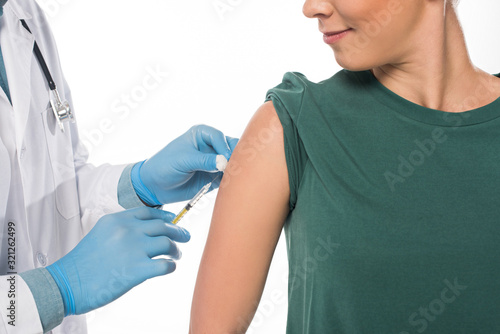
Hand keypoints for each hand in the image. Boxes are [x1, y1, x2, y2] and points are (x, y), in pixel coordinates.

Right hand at [46, 207, 189, 315]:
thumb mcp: (100, 235)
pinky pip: (166, 264)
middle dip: (178, 231)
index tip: (173, 221)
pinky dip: (171, 266)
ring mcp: (133, 249)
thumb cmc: (82, 264)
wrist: (67, 283)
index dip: (165, 217)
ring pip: (167, 242)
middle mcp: (127, 230)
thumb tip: (146, 233)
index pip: (149, 212)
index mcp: (117, 220)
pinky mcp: (138, 269)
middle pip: (163, 226)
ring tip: (176, 255)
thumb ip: (122, 230)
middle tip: (185, 237)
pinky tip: (169, 268)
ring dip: (176, 250)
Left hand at [135, 124, 238, 204]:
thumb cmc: (164, 166)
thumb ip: (204, 161)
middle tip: (235, 168)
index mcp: (202, 134)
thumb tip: (224, 162)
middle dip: (235, 157)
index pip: (219, 137)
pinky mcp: (216, 176)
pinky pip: (229, 177)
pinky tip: (232, 184)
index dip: (224, 148)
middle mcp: (211, 146)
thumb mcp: (183, 161)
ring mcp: (215, 161)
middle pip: (231, 147)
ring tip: (234, 177)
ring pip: (233, 162)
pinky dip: (232, 180)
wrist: (155, 186)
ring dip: (236, 169)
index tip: (225, 160)